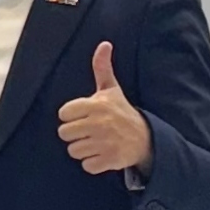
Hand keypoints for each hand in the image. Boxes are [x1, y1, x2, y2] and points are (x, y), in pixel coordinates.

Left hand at [57, 40, 151, 176]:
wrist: (146, 138)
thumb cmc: (122, 112)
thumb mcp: (112, 89)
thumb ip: (102, 68)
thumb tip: (104, 44)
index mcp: (97, 105)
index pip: (63, 113)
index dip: (71, 116)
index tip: (83, 116)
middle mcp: (100, 124)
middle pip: (64, 133)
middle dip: (74, 134)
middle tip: (88, 131)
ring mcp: (105, 143)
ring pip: (73, 151)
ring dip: (83, 149)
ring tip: (96, 142)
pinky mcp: (109, 160)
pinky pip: (86, 165)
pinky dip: (92, 163)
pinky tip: (102, 154)